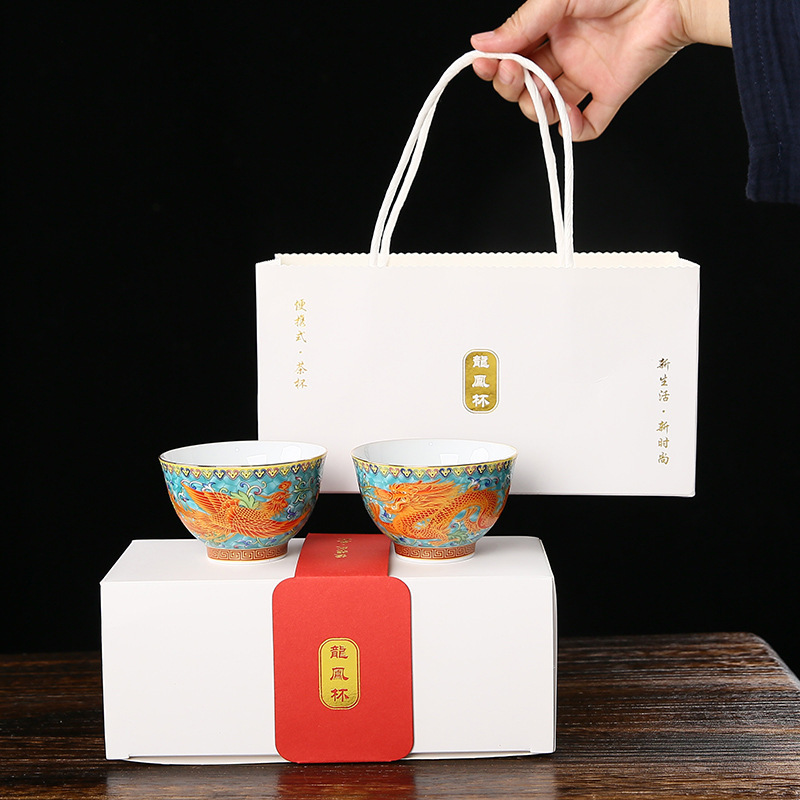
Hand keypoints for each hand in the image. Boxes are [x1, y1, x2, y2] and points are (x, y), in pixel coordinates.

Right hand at [471, 0, 730, 138]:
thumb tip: (482, 43)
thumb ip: (522, 23)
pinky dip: (574, 129)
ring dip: (539, 108)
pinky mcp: (612, 93)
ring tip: (543, 92)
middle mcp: (566, 55)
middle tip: (515, 72)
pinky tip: (570, 114)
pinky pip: (588, 126)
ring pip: (549, 109)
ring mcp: (587, 77)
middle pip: (525, 87)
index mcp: (550, 30)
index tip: (486, 64)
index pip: (512, 56)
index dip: (496, 65)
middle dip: (513, 86)